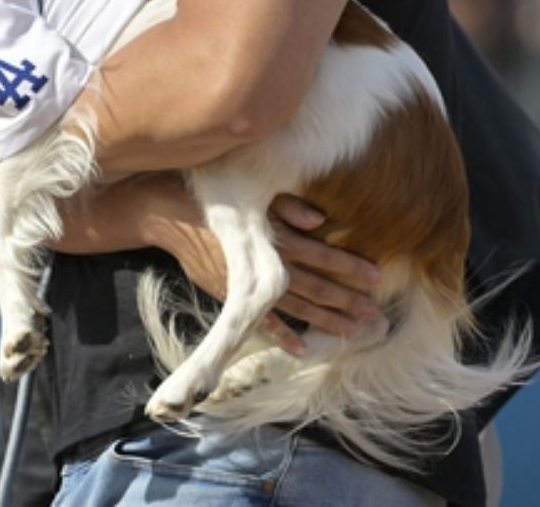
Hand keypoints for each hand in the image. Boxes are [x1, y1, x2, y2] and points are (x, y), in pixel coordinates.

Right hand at [147, 183, 381, 355]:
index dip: (348, 266)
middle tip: (373, 313)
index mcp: (271, 236)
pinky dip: (282, 334)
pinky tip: (301, 347)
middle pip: (313, 285)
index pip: (319, 254)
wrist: (163, 213)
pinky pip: (259, 319)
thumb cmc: (207, 196)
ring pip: (293, 305)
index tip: (376, 277)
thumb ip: (284, 205)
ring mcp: (245, 282)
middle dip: (345, 299)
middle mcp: (262, 262)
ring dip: (322, 320)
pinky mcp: (229, 292)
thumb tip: (320, 220)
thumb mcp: (245, 192)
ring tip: (350, 331)